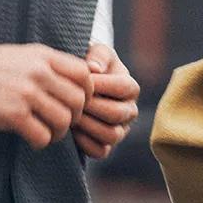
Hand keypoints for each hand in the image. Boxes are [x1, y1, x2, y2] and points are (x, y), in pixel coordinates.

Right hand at [0, 44, 93, 149]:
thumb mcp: (20, 54)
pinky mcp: (13, 114)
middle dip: (75, 116)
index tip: (76, 102)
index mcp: (43, 56)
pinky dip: (42, 142)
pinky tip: (33, 139)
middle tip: (61, 122)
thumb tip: (74, 80)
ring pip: (64, 120)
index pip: (84, 74)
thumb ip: (47, 64)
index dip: (86, 92)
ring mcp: (26, 93)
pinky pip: (42, 135)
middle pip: (79, 100)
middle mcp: (38, 72)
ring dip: (59, 132)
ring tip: (47, 133)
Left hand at [72, 43, 140, 159]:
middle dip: (92, 107)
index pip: (124, 87)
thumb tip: (94, 68)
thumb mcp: (94, 52)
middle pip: (117, 114)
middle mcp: (129, 110)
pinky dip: (85, 143)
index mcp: (130, 87)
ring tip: (71, 115)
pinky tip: (72, 130)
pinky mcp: (106, 145)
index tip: (81, 80)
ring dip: (88, 126)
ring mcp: (120, 130)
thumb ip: (97, 55)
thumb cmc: (86, 64)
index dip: (102, 84)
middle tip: (72, 100)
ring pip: (111, 135)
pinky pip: (100, 151)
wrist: (73, 84)